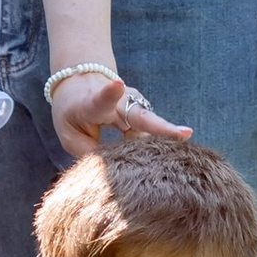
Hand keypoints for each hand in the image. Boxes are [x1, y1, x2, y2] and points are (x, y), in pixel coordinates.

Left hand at [46, 65, 192, 160]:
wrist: (80, 83)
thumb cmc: (72, 112)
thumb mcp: (69, 135)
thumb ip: (90, 154)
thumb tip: (117, 174)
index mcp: (91, 104)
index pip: (101, 99)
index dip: (110, 93)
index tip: (118, 84)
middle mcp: (118, 102)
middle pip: (141, 116)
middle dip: (161, 126)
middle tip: (186, 134)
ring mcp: (134, 106)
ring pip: (152, 127)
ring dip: (165, 141)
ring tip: (182, 149)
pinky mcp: (143, 113)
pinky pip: (152, 133)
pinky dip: (157, 146)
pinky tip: (171, 156)